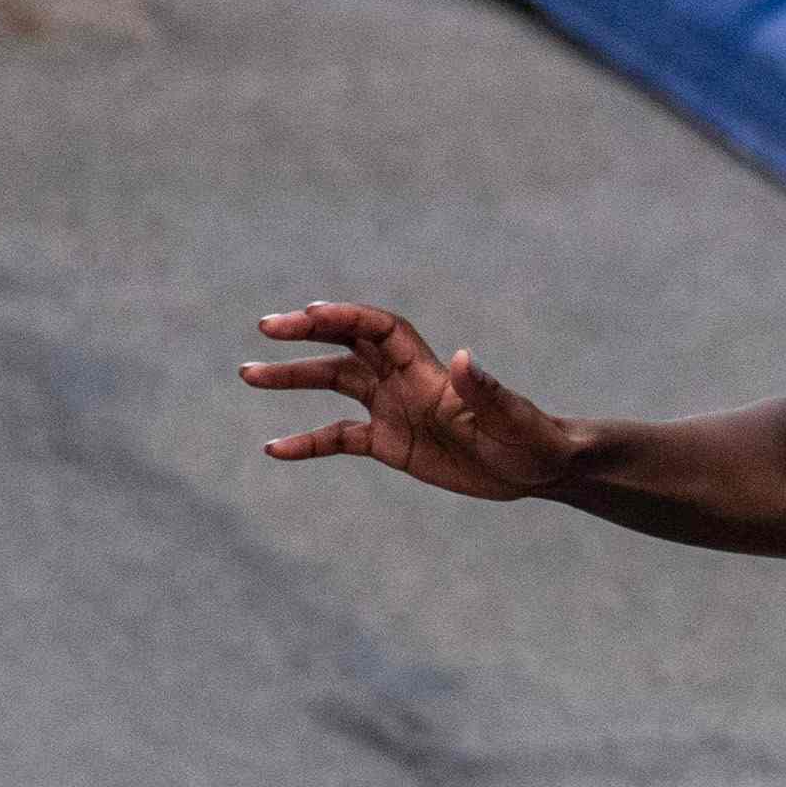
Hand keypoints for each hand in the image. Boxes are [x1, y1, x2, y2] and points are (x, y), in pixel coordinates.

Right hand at [239, 302, 578, 500]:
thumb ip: (486, 391)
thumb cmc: (530, 439)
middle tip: (265, 329)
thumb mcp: (511, 418)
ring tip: (248, 374)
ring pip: (332, 384)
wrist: (537, 471)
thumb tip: (468, 359)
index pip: (378, 329)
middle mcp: (403, 381)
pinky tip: (274, 448)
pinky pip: (338, 438)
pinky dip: (306, 442)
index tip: (308, 316)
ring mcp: (392, 410)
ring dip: (292, 377)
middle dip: (307, 335)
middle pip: (345, 346)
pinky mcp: (389, 444)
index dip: (345, 318)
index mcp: (429, 369)